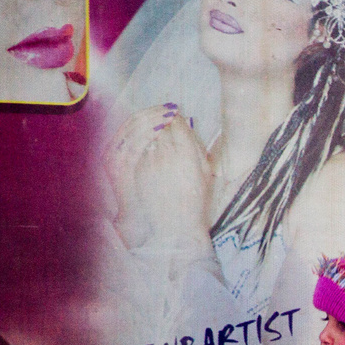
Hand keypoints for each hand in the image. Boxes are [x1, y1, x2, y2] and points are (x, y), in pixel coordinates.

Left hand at [106, 105, 212, 252]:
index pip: (177, 121)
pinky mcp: (140, 170)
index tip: (174, 117)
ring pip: (149, 137)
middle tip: (164, 123)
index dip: (175, 117)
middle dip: (162, 122)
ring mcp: (151, 161)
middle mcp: (167, 154)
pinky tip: (153, 159)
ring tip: (158, 141)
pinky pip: (142, 152)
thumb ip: (196, 146)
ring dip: (153, 134)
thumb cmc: (195, 201)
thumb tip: (185, 127)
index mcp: (187, 153)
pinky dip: (146, 150)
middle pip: (160, 125)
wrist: (176, 227)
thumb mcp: (205, 172)